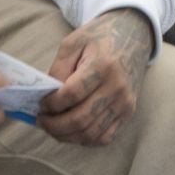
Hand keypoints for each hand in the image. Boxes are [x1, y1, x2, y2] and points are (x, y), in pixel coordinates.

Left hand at [40, 8, 151, 146]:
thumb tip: (47, 96)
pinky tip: (72, 131)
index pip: (72, 94)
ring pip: (91, 133)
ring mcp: (124, 103)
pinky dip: (85, 139)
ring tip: (53, 128)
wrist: (134, 36)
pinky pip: (105, 137)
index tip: (40, 103)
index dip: (51, 103)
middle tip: (41, 120)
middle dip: (55, 125)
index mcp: (103, 65)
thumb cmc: (100, 37)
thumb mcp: (74, 42)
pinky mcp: (128, 112)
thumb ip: (59, 68)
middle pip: (81, 119)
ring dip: (67, 135)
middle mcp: (116, 87)